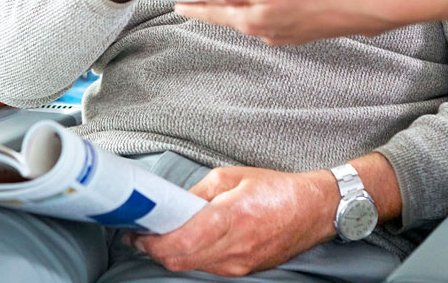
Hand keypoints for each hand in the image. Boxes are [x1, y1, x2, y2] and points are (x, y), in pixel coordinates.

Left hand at [131, 166, 333, 275]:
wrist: (312, 211)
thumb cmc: (275, 189)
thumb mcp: (232, 176)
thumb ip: (199, 192)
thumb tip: (175, 205)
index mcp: (231, 217)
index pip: (180, 241)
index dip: (151, 241)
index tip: (136, 231)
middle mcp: (234, 247)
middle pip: (179, 261)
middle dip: (154, 250)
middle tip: (141, 235)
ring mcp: (239, 264)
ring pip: (191, 267)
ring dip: (171, 255)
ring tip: (161, 236)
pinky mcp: (244, 271)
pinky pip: (208, 268)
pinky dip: (191, 257)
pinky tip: (186, 243)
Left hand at [177, 0, 400, 44]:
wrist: (354, 5)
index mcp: (250, 19)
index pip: (211, 12)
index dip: (191, 5)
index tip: (173, 2)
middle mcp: (263, 29)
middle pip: (230, 15)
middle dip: (212, 5)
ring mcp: (283, 30)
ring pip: (252, 13)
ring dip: (238, 2)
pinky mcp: (301, 25)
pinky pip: (272, 12)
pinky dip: (262, 1)